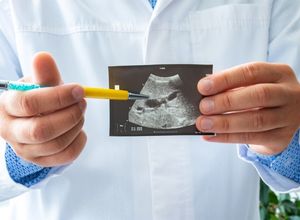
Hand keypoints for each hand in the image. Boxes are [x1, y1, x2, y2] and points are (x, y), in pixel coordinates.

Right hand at [0, 52, 86, 166]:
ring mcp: (25, 150)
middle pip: (41, 130)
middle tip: (82, 103)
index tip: (79, 90)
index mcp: (7, 107)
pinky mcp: (41, 161)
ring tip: (80, 113)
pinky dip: (79, 141)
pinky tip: (79, 130)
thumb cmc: (39, 98)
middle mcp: (11, 132)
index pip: (29, 104)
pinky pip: (66, 156)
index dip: (59, 97)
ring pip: (56, 144)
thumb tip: (43, 57)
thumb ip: (44, 73)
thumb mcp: (40, 83)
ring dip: (76, 126)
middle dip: (69, 115)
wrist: (34, 117)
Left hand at [196, 62, 299, 154]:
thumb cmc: (261, 96)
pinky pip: (253, 139)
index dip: (226, 79)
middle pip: (259, 95)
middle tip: (204, 107)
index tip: (203, 87)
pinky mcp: (282, 138)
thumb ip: (230, 85)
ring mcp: (288, 117)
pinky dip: (228, 137)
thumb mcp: (251, 84)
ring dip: (226, 123)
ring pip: (257, 121)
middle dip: (227, 101)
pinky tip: (211, 135)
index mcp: (278, 74)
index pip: (252, 72)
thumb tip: (204, 91)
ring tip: (204, 124)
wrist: (285, 116)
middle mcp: (288, 94)